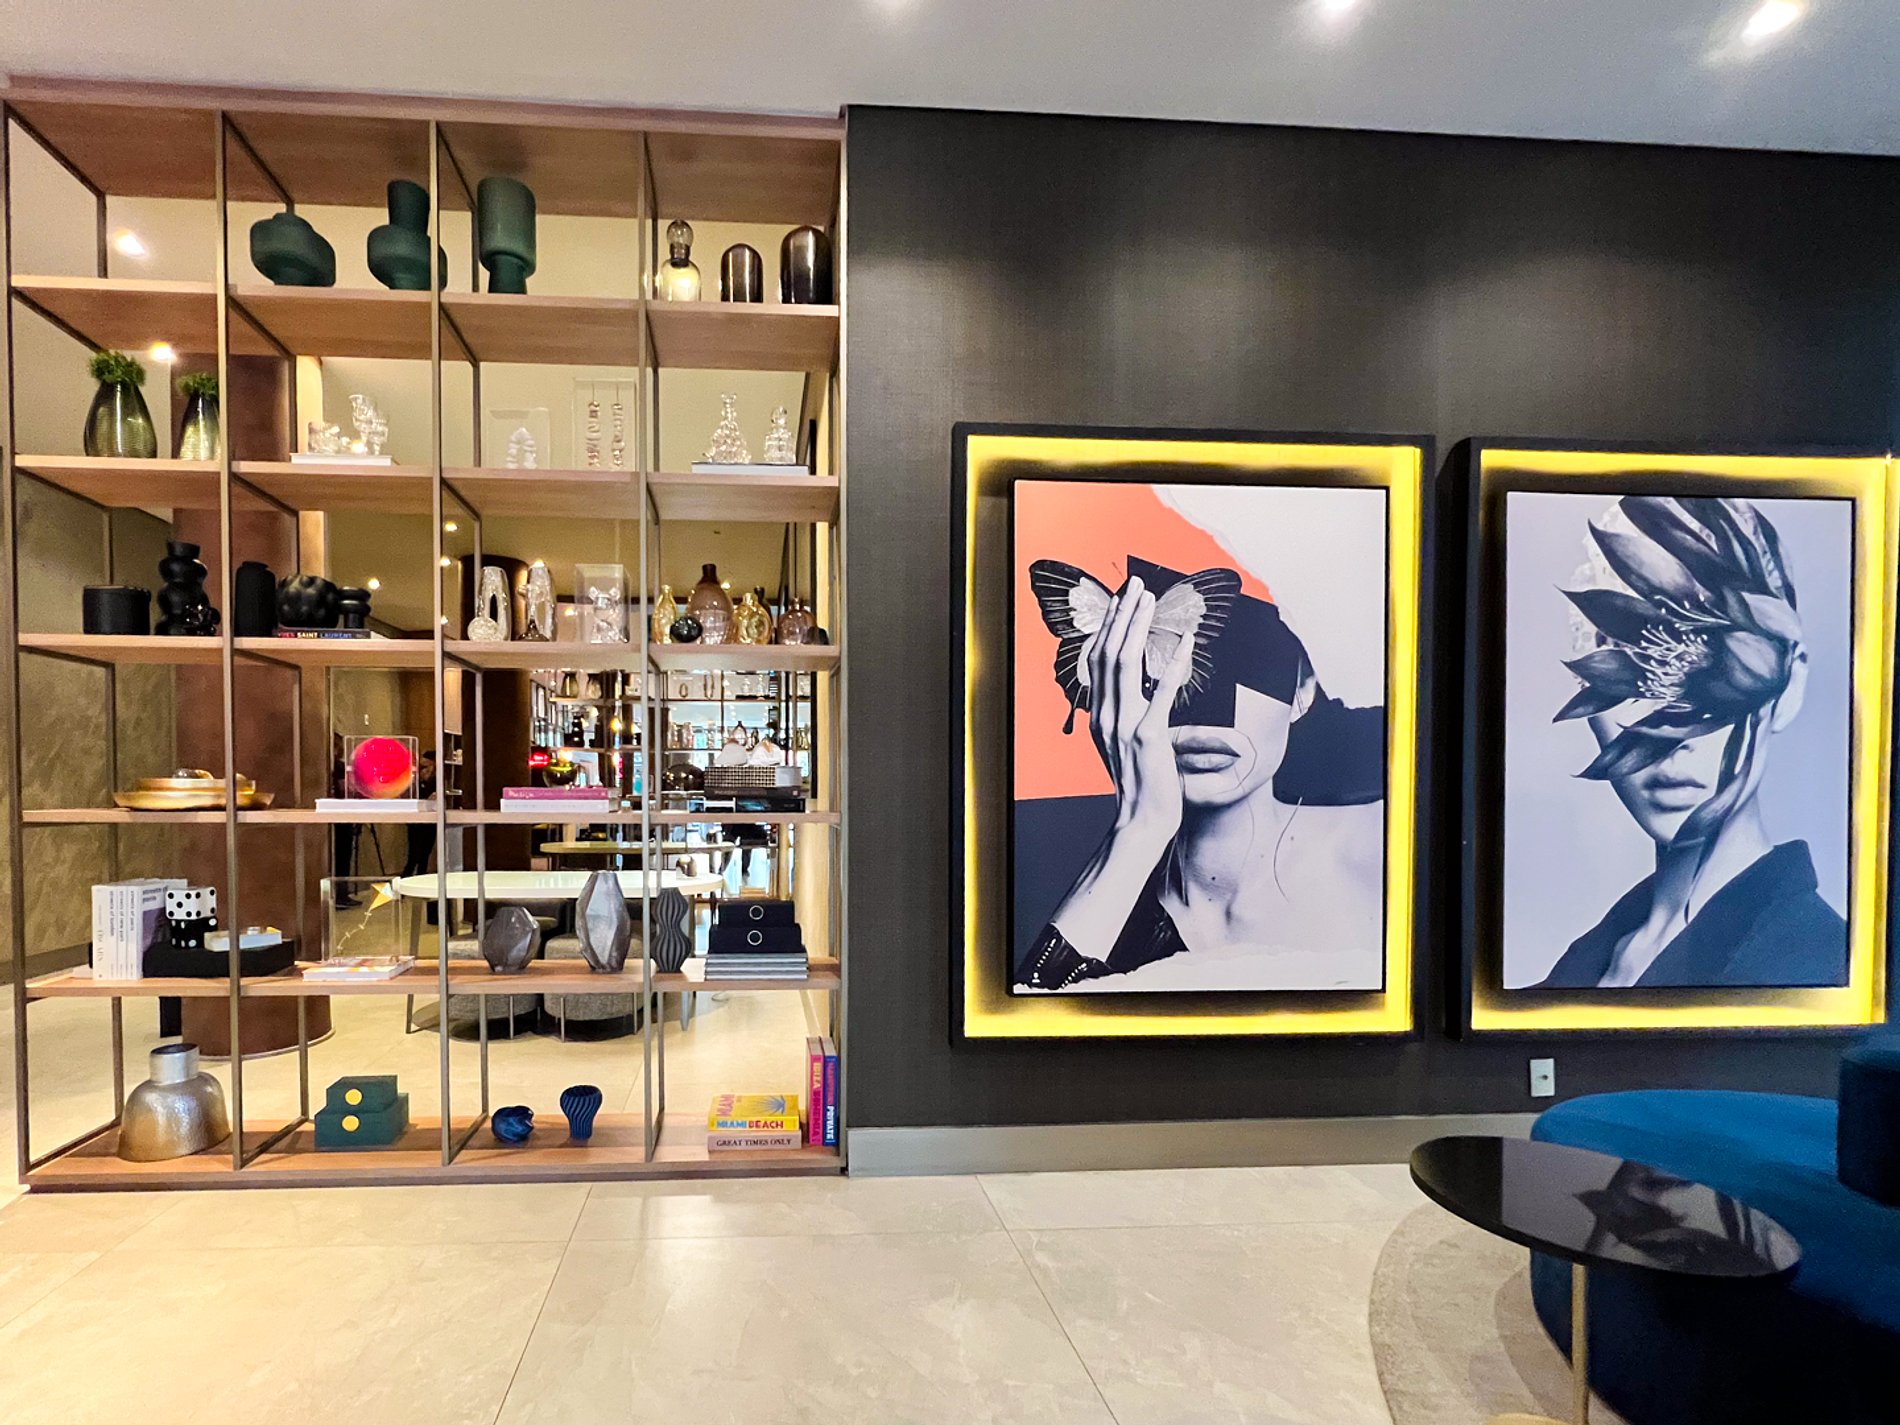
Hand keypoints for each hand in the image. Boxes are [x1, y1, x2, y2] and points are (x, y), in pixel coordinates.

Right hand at [1086, 578, 1192, 844]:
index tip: (1119, 602)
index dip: (1108, 628)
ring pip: (1126, 663)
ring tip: (1150, 599)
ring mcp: (1125, 725)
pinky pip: (1162, 691)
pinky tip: (1186, 641)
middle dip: (1122, 615)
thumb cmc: (1141, 787)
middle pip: (1109, 653)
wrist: (1141, 823)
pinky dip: (1173, 663)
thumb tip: (1138, 697)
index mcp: (1099, 716)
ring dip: (1138, 626)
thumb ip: (1127, 719)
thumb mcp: (1125, 747)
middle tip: (1135, 585)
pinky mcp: (1149, 736)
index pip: (1097, 661)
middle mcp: (1106, 716)